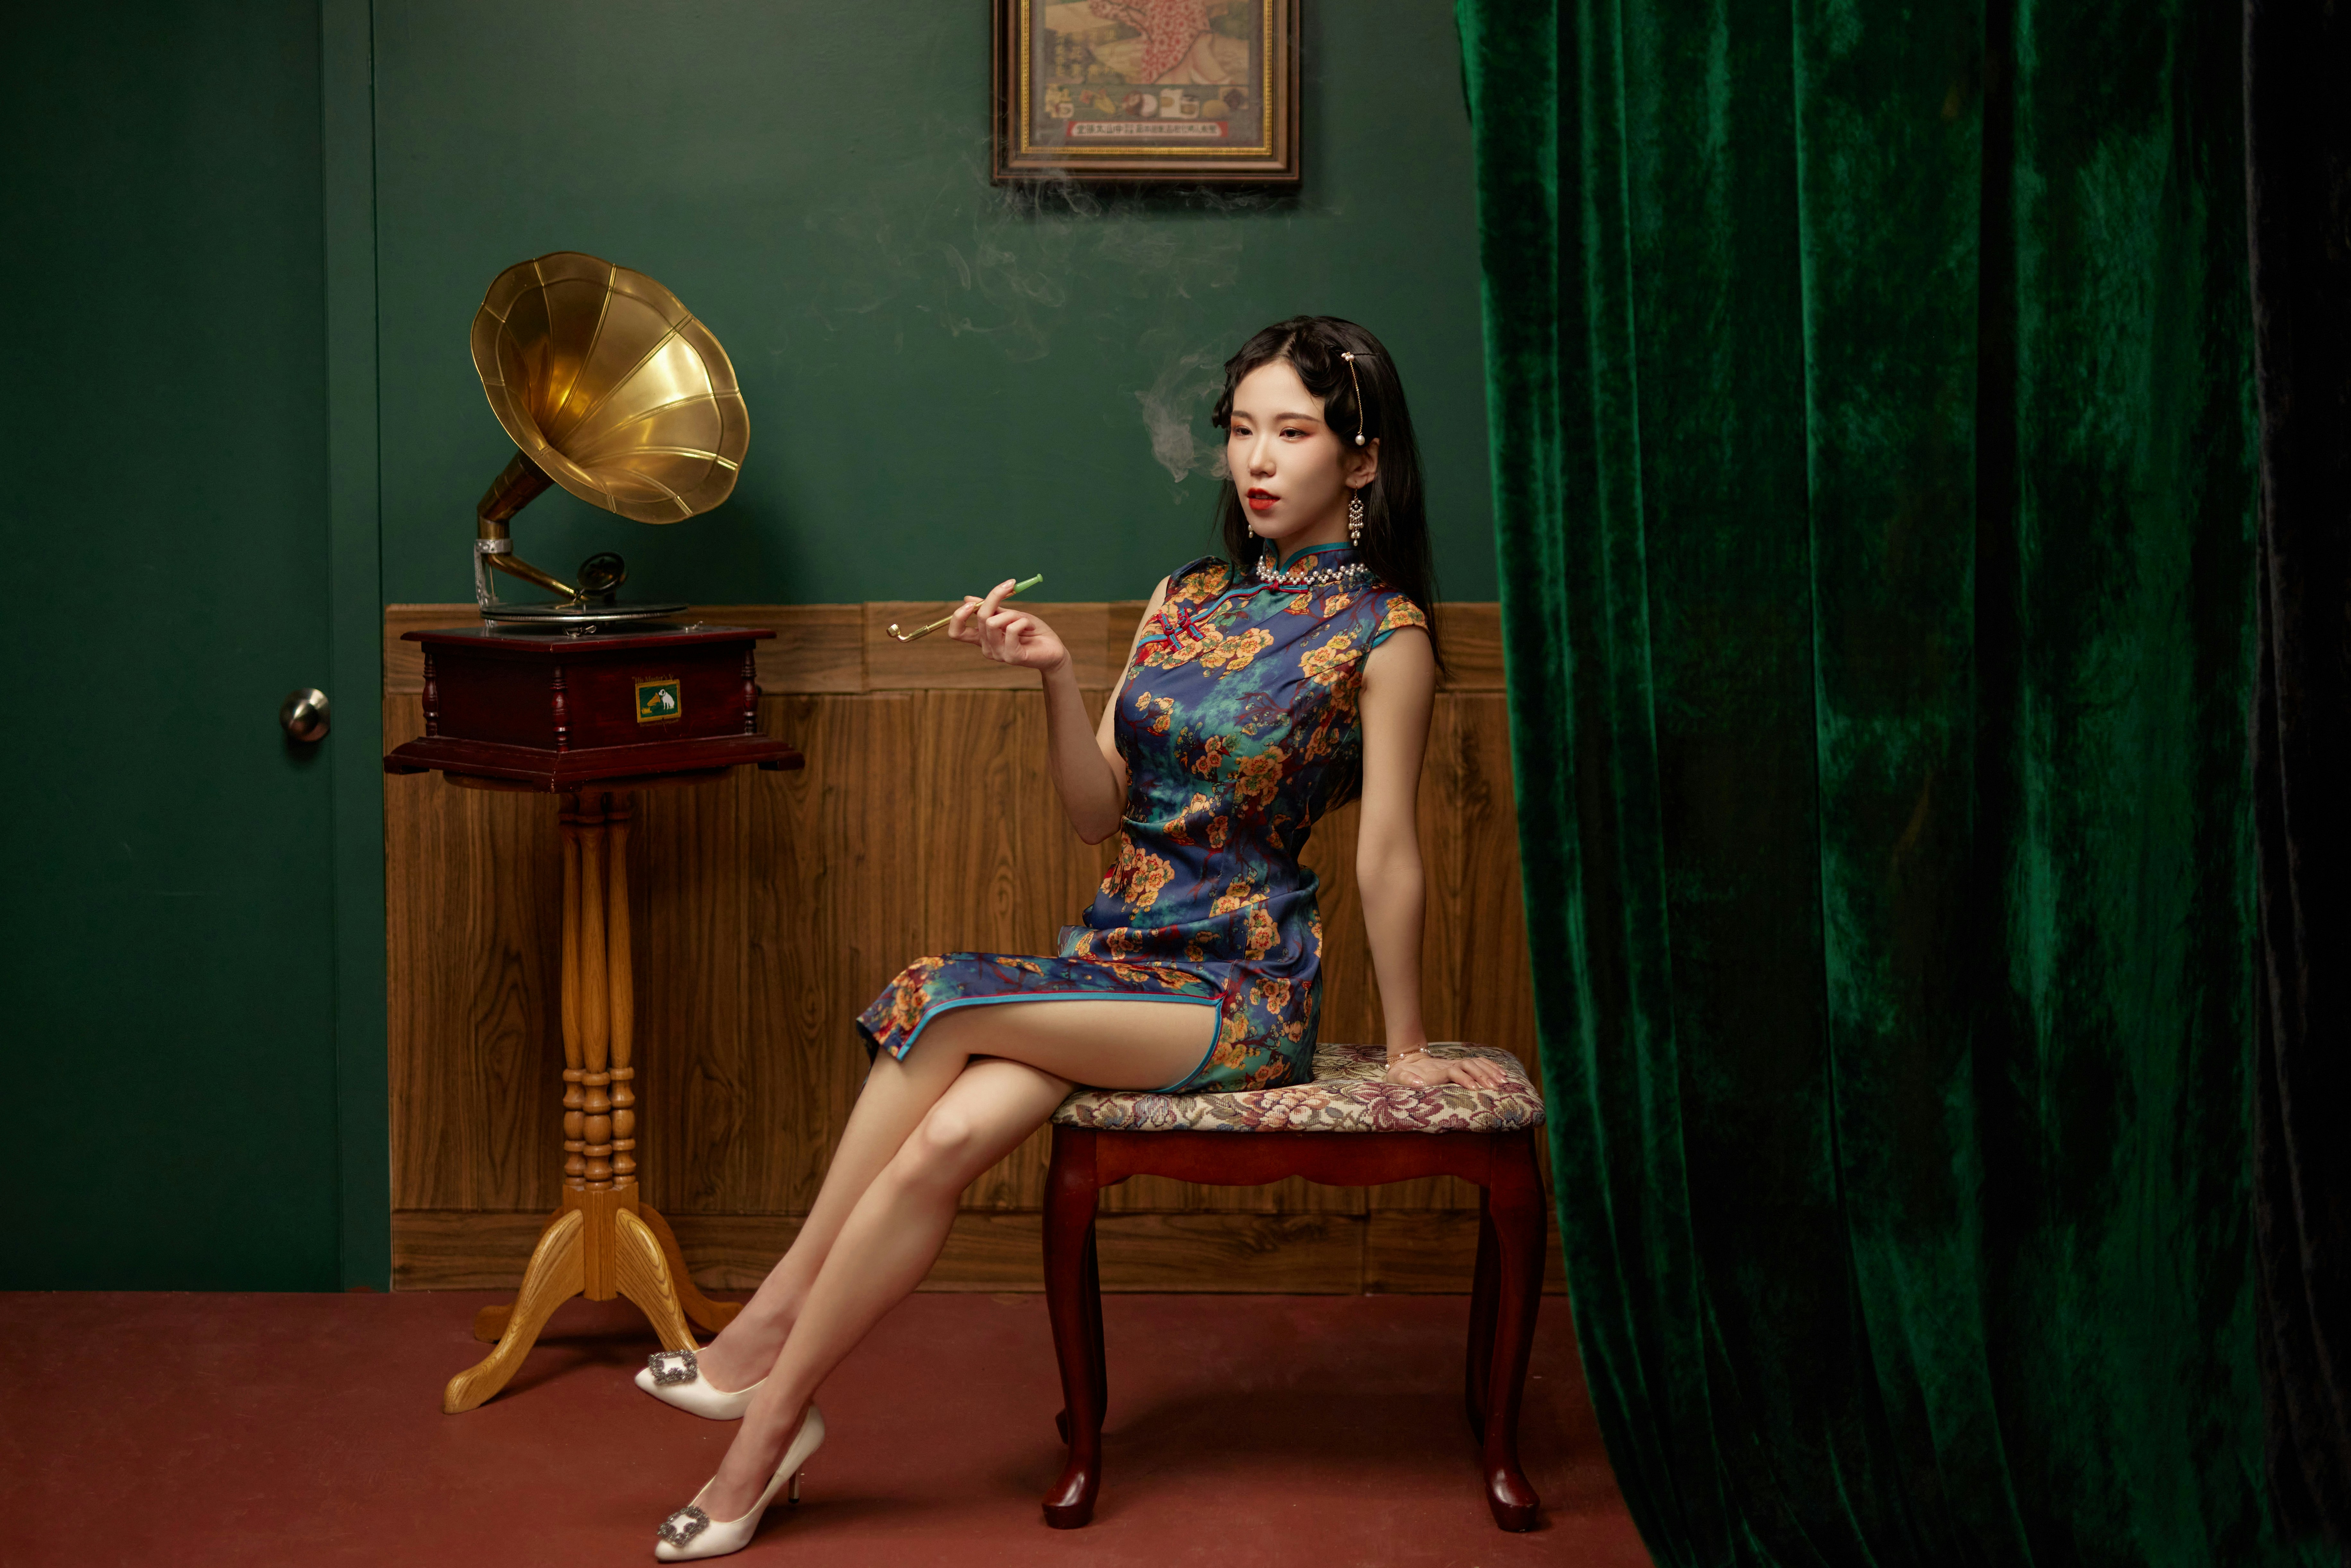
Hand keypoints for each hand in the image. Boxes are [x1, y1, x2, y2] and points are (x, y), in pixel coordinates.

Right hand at [947, 577, 1068, 673]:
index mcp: (983, 638)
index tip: (970, 603)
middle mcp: (987, 647)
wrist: (1054, 649)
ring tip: (1025, 619)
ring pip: (993, 622)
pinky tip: (1030, 626)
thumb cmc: (1033, 632)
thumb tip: (967, 598)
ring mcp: (999, 654)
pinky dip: (1023, 622)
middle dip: (995, 596)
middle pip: (980, 617)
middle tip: (1011, 586)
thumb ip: (992, 608)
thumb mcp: (1011, 614)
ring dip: (1013, 614)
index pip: (956, 632)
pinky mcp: (1012, 657)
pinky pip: (1011, 630)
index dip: (958, 616)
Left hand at [1382, 1046, 1513, 1090]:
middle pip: (1468, 1065)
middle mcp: (1447, 1066)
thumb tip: (1419, 1082)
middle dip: (1483, 1075)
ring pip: (1475, 1063)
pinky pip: (1477, 1063)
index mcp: (1434, 1072)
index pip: (1453, 1072)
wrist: (1405, 1060)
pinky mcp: (1458, 1065)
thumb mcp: (1397, 1077)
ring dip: (1489, 1070)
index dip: (1464, 1078)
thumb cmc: (1400, 1074)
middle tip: (1495, 1087)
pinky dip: (1490, 1066)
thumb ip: (1406, 1079)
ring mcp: (1453, 1064)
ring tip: (1503, 1081)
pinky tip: (1501, 1072)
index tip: (1475, 1088)